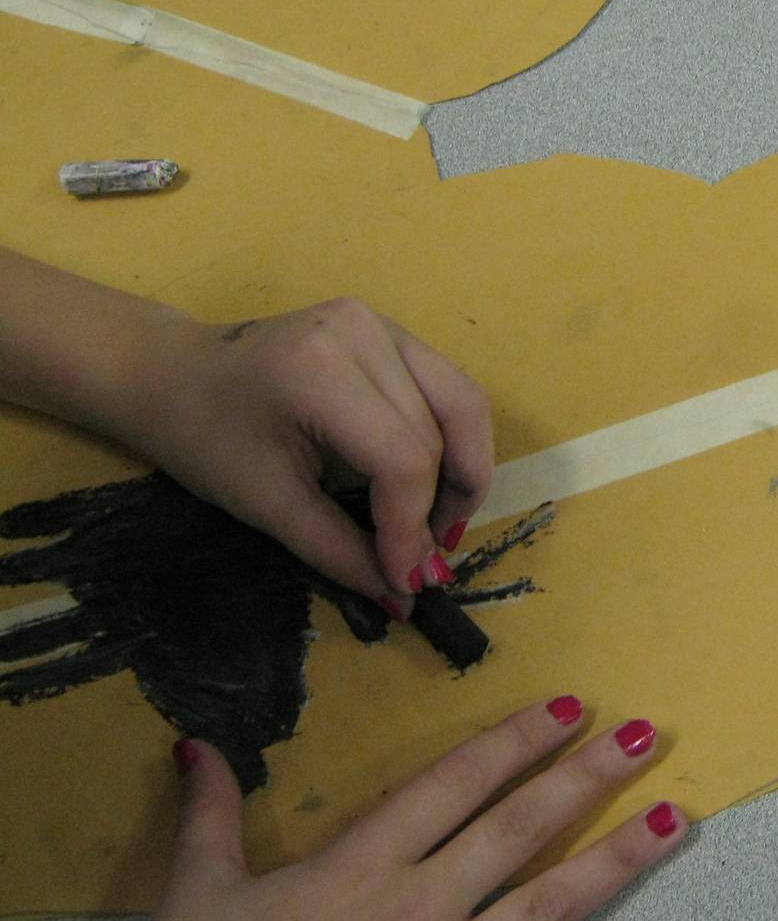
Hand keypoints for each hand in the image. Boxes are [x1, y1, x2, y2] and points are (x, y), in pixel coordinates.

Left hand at [115, 298, 493, 605]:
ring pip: (464, 404)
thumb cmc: (201, 439)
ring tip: (442, 524)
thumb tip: (405, 597)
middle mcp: (364, 333)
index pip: (403, 458)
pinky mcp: (391, 329)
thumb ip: (341, 550)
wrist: (169, 374)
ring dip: (466, 471)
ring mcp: (383, 323)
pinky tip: (435, 482)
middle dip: (443, 506)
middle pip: (440, 433)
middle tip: (429, 561)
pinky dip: (454, 441)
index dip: (412, 528)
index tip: (408, 583)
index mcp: (321, 371)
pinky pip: (449, 388)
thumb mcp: (266, 504)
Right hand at [125, 697, 684, 920]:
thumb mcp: (195, 898)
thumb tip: (197, 743)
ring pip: (548, 907)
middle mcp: (416, 912)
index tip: (570, 707)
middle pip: (518, 828)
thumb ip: (208, 817)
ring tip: (678, 820)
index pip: (454, 783)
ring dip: (617, 862)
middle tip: (646, 735)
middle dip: (586, 778)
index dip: (515, 740)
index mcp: (359, 867)